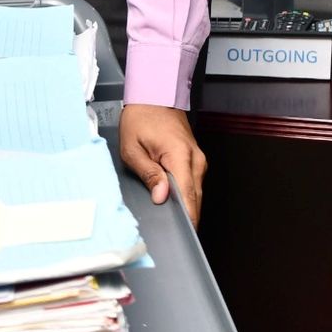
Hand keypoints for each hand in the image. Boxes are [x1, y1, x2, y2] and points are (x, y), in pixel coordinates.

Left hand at [118, 105, 206, 226]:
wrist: (155, 96)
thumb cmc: (141, 118)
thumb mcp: (133, 148)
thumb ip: (148, 174)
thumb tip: (161, 197)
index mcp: (181, 156)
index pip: (189, 197)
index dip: (187, 220)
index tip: (181, 236)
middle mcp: (196, 160)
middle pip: (195, 200)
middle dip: (185, 217)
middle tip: (169, 232)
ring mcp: (198, 160)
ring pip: (196, 194)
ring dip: (185, 206)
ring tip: (169, 217)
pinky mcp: (196, 160)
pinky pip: (193, 184)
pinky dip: (185, 195)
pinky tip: (171, 200)